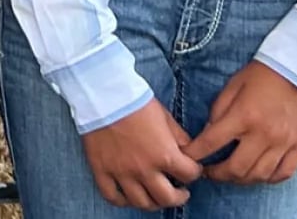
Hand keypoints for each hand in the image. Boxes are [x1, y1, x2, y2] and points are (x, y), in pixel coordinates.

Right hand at [80, 98, 202, 209]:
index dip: (194, 172)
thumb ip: (179, 137)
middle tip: (180, 192)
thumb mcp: (165, 116)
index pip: (189, 175)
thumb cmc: (136, 102)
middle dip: (179, 197)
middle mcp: (144, 169)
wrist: (104, 94)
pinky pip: (112, 197)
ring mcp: (122, 173)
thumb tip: (188, 151)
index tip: (191, 169)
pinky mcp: (102, 170)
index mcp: (164, 154)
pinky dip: (122, 201)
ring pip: (141, 202)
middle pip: (167, 198)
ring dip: (153, 202)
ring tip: (155, 195)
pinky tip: (128, 196)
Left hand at [182, 62, 296, 185]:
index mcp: (243, 115)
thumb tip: (207, 134)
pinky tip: (258, 174)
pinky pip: (283, 173)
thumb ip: (218, 111)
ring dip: (240, 180)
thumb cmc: (264, 74)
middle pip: (236, 168)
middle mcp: (264, 133)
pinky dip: (268, 178)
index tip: (188, 159)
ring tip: (231, 175)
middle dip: (217, 174)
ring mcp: (284, 143)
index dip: (195, 154)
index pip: (212, 143)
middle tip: (209, 172)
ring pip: (259, 175)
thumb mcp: (233, 85)